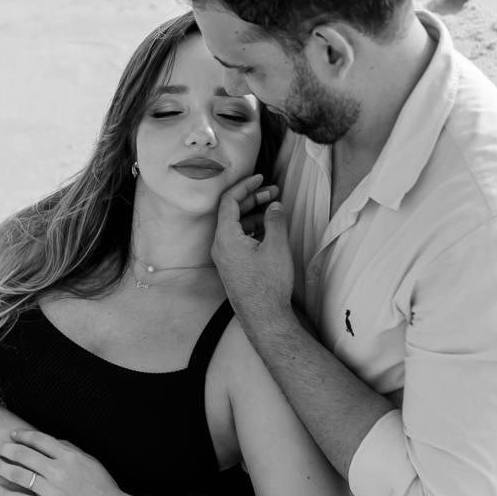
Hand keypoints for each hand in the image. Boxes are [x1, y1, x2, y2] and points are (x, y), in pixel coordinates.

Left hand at [0, 428, 126, 495]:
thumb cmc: (103, 486)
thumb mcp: (90, 460)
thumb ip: (70, 448)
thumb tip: (51, 441)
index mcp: (68, 456)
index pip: (39, 440)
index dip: (22, 436)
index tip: (11, 435)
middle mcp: (57, 471)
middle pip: (23, 455)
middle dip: (4, 448)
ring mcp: (51, 491)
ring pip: (19, 474)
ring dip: (0, 466)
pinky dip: (5, 494)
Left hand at [212, 173, 294, 323]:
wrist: (264, 318)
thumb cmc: (269, 285)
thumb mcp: (276, 247)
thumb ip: (275, 221)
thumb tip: (274, 206)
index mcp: (225, 237)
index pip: (228, 201)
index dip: (244, 185)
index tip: (260, 177)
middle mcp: (220, 246)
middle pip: (231, 212)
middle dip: (252, 199)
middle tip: (273, 192)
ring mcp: (224, 258)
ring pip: (236, 227)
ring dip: (254, 214)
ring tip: (274, 209)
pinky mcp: (232, 267)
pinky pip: (238, 240)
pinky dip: (252, 229)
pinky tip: (268, 229)